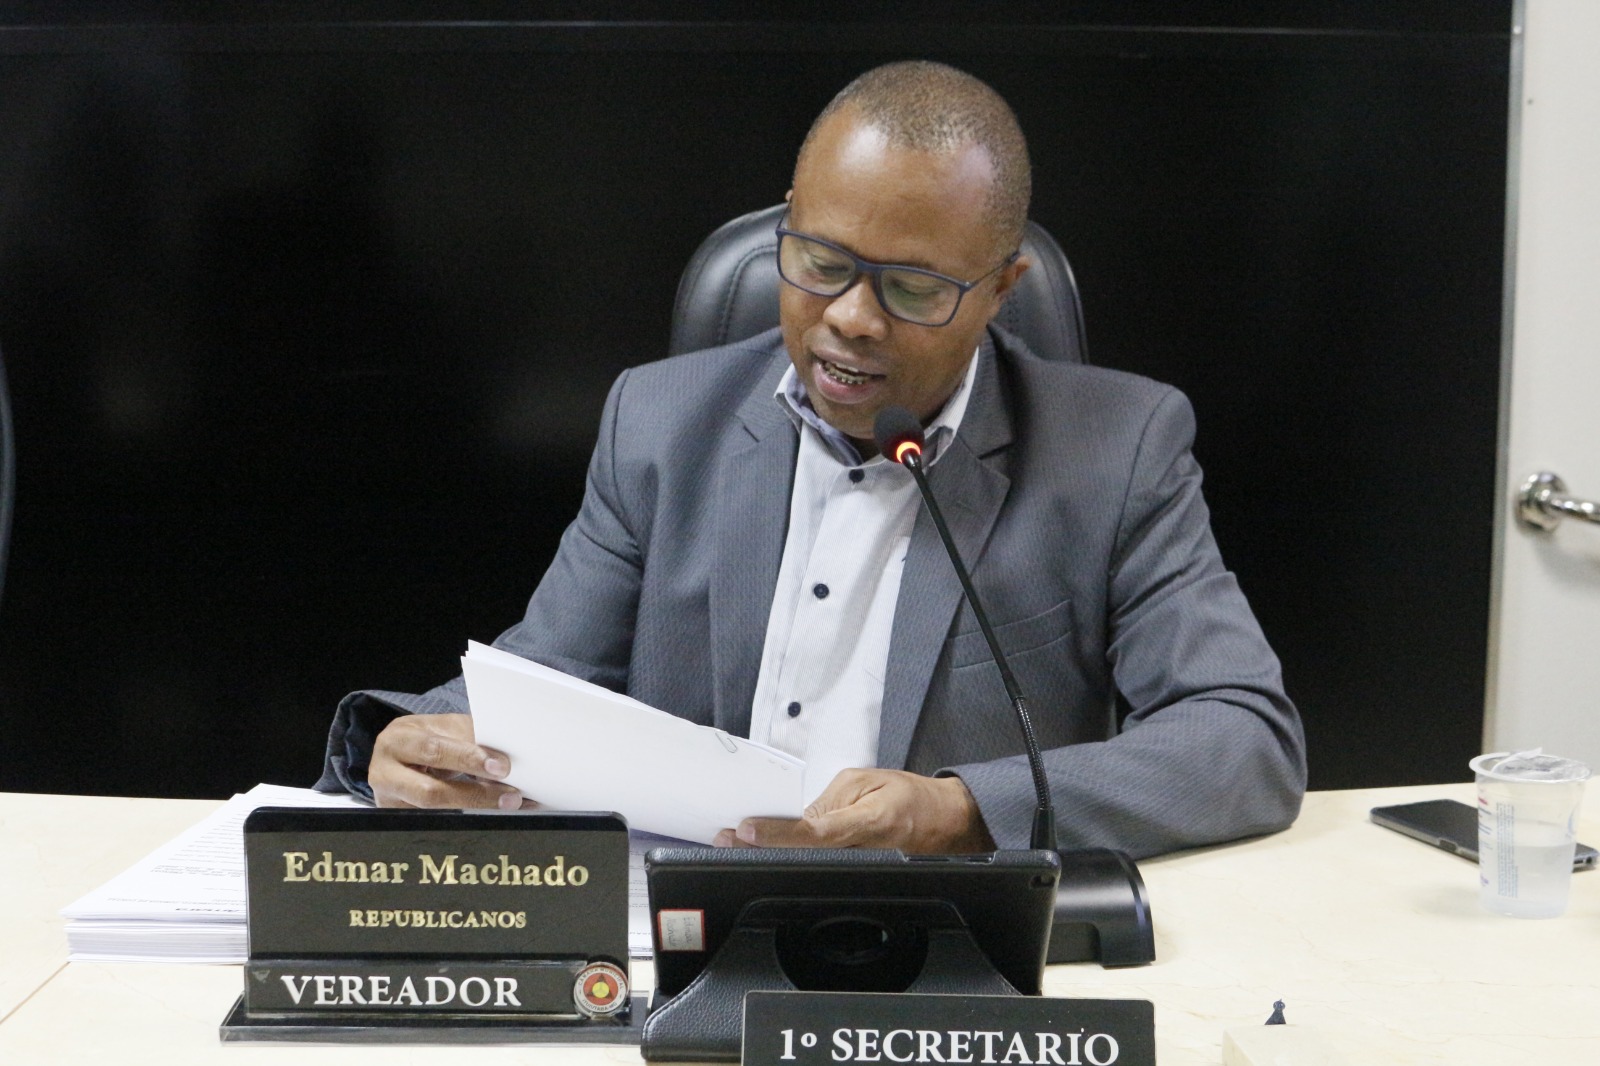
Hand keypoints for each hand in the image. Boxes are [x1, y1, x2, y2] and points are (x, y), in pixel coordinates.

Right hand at [369, 713, 525, 809]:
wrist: (395, 759)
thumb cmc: (424, 739)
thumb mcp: (442, 730)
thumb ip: (468, 739)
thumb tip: (504, 756)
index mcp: (398, 739)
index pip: (434, 750)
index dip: (469, 759)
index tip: (502, 767)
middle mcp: (385, 772)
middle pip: (430, 790)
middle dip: (476, 793)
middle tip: (511, 794)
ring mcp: (389, 800)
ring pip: (434, 811)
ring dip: (476, 808)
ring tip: (508, 804)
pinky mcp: (400, 818)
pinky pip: (437, 820)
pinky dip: (468, 816)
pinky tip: (493, 811)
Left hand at [714, 768, 995, 853]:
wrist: (945, 825)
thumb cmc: (911, 799)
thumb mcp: (869, 781)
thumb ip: (830, 799)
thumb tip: (795, 817)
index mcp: (871, 822)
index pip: (817, 832)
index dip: (779, 835)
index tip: (747, 830)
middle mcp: (865, 853)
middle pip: (805, 857)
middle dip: (763, 848)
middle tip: (726, 839)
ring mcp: (861, 871)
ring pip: (808, 868)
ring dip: (770, 856)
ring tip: (735, 844)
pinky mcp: (857, 880)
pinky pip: (820, 871)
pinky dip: (790, 861)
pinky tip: (766, 854)